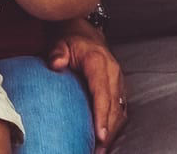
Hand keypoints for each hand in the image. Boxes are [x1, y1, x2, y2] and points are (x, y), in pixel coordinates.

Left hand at [49, 29, 126, 152]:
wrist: (85, 34)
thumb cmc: (70, 40)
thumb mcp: (60, 42)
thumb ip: (57, 53)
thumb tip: (56, 64)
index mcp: (99, 63)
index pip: (102, 93)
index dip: (102, 115)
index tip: (100, 134)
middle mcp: (113, 73)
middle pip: (114, 107)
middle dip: (109, 131)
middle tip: (98, 150)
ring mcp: (118, 82)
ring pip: (120, 111)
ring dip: (113, 132)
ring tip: (101, 149)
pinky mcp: (119, 89)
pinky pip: (120, 110)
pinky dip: (114, 126)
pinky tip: (106, 138)